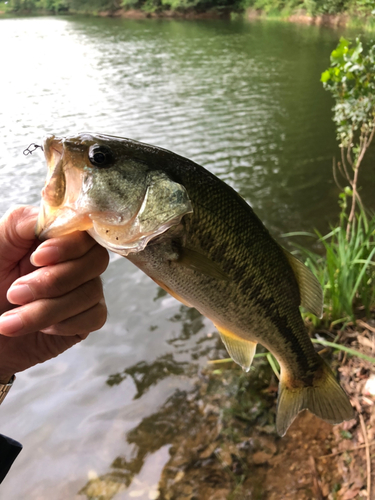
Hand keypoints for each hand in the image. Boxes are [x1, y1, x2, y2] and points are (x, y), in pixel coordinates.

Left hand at [0, 206, 108, 382]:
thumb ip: (22, 222)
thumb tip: (55, 216)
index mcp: (54, 238)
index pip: (83, 231)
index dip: (68, 245)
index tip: (37, 258)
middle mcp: (75, 261)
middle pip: (95, 260)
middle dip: (54, 280)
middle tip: (15, 294)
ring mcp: (84, 290)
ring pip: (90, 292)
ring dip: (48, 309)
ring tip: (10, 322)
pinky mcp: (87, 319)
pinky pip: (95, 317)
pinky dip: (65, 324)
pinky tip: (41, 330)